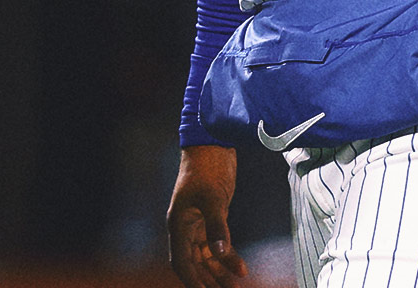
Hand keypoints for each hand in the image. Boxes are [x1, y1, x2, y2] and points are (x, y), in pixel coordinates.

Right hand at [168, 144, 246, 287]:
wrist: (212, 144)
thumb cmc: (207, 168)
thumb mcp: (213, 197)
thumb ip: (217, 227)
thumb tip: (220, 255)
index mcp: (178, 224)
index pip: (181, 262)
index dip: (192, 281)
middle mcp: (184, 227)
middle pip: (193, 264)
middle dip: (207, 281)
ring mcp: (197, 223)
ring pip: (204, 257)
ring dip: (217, 273)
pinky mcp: (211, 217)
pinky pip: (215, 245)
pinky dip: (225, 258)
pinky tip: (239, 268)